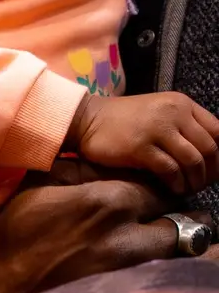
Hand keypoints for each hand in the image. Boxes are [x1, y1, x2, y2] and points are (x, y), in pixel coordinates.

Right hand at [0, 160, 198, 292]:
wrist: (2, 285)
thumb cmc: (15, 231)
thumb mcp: (39, 184)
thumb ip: (81, 170)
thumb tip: (110, 167)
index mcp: (106, 202)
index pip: (157, 187)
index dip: (156, 186)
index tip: (150, 189)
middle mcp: (129, 235)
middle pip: (180, 220)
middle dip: (175, 213)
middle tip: (164, 212)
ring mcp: (132, 268)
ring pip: (179, 248)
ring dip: (174, 239)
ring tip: (158, 235)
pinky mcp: (128, 292)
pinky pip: (162, 271)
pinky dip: (161, 262)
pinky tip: (144, 259)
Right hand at [68, 92, 218, 194]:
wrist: (86, 119)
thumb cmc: (122, 121)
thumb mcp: (159, 114)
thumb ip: (183, 127)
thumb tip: (209, 158)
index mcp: (181, 104)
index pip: (218, 131)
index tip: (214, 171)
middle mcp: (173, 112)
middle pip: (209, 148)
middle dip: (210, 172)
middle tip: (202, 184)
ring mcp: (156, 128)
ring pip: (193, 160)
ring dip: (194, 180)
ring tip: (187, 189)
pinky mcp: (140, 146)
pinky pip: (170, 170)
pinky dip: (176, 183)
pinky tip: (172, 188)